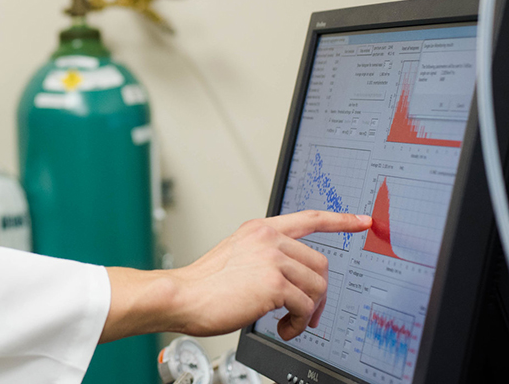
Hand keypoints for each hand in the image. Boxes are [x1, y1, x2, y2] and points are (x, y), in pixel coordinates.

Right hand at [100, 210, 370, 342]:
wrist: (183, 296)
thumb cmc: (204, 285)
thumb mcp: (237, 257)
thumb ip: (265, 257)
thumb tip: (294, 281)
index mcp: (259, 229)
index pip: (309, 218)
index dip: (340, 220)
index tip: (362, 221)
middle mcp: (267, 238)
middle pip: (321, 263)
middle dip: (319, 293)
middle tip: (306, 313)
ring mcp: (272, 258)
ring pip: (318, 287)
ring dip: (308, 312)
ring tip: (288, 322)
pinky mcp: (274, 282)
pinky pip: (306, 307)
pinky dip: (298, 324)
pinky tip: (282, 327)